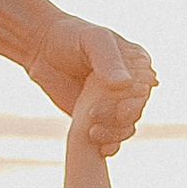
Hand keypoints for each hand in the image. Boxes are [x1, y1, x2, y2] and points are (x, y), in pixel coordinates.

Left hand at [26, 15, 154, 134]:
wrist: (42, 49)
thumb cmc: (71, 37)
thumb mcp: (92, 41)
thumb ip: (108, 60)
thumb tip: (124, 84)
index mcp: (137, 64)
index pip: (144, 88)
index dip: (134, 101)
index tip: (118, 107)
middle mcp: (131, 85)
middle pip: (136, 110)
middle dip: (119, 119)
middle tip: (94, 115)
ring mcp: (115, 103)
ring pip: (125, 127)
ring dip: (113, 134)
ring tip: (92, 133)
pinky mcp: (100, 117)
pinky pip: (111, 136)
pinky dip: (109, 145)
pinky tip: (101, 150)